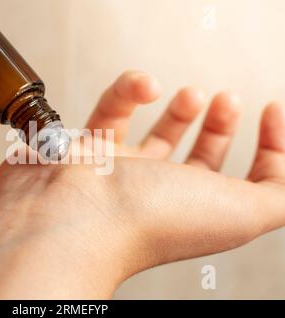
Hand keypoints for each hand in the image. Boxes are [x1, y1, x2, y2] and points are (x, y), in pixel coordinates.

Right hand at [0, 70, 284, 298]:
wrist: (66, 220)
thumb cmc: (147, 221)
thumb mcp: (241, 214)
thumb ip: (277, 196)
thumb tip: (284, 173)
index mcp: (192, 208)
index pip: (236, 179)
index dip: (265, 148)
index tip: (269, 110)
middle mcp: (156, 192)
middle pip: (194, 157)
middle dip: (216, 124)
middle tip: (225, 101)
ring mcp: (119, 170)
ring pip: (150, 133)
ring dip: (174, 106)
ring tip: (190, 93)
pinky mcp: (84, 146)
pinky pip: (109, 110)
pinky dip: (129, 90)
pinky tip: (146, 83)